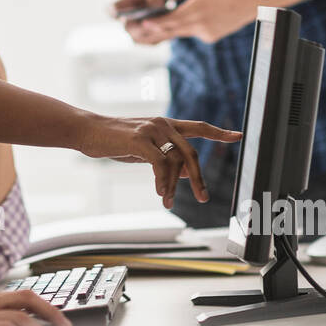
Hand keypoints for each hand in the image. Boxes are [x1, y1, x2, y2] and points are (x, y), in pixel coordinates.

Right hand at [76, 115, 241, 208]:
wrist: (87, 131)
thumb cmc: (113, 140)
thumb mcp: (143, 149)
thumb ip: (163, 156)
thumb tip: (183, 172)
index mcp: (166, 124)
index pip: (199, 127)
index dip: (220, 133)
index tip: (238, 136)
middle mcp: (163, 124)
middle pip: (191, 153)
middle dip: (198, 178)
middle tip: (202, 198)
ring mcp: (152, 130)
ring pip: (176, 162)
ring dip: (174, 186)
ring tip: (169, 202)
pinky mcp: (141, 139)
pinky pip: (160, 164)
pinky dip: (163, 181)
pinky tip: (160, 193)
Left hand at [127, 0, 262, 44]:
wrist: (252, 1)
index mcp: (197, 9)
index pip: (171, 20)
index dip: (155, 23)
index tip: (142, 23)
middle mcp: (200, 25)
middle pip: (172, 30)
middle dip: (154, 30)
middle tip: (136, 29)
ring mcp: (206, 34)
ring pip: (181, 32)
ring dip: (167, 29)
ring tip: (148, 27)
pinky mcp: (210, 38)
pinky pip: (192, 32)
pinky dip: (186, 27)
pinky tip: (186, 19)